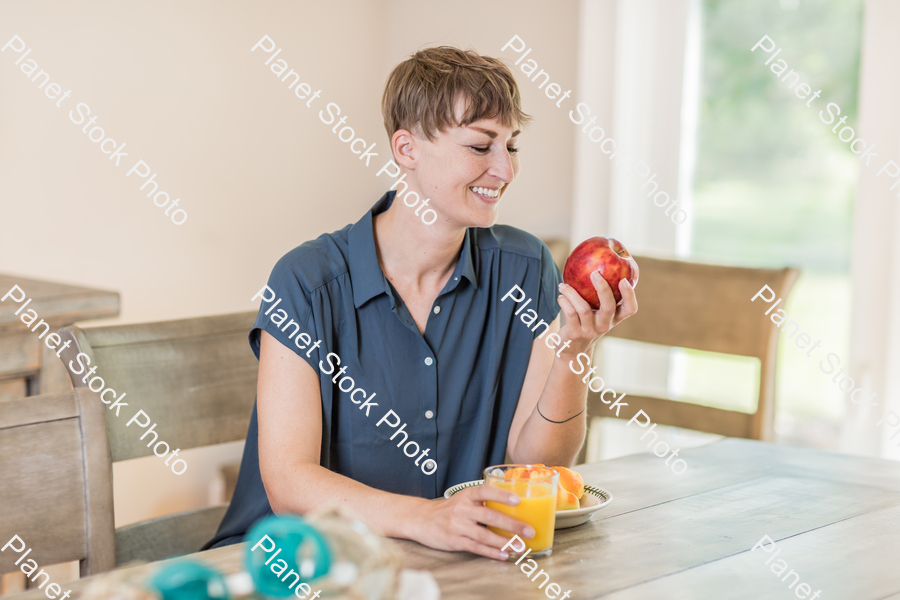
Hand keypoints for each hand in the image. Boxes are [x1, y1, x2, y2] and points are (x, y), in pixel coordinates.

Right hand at [408, 486, 533, 560]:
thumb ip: (482, 501)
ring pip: (484, 535)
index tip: (518, 500)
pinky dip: (492, 552)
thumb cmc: (449, 509)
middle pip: (489, 516)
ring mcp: (457, 526)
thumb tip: (513, 506)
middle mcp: (462, 509)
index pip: (485, 491)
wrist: (422, 519)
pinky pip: (476, 547)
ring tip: (520, 547)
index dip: (501, 495)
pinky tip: (504, 554)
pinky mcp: (454, 541)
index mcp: (466, 495)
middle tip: (529, 531)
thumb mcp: (463, 498)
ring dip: (505, 542)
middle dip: (512, 524)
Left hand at [557, 274, 637, 353]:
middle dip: (603, 288)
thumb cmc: (586, 324)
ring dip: (572, 293)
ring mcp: (590, 331)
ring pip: (583, 309)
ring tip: (563, 285)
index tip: (624, 280)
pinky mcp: (575, 334)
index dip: (630, 295)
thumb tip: (595, 264)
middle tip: (595, 273)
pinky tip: (560, 296)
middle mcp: (604, 325)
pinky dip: (564, 301)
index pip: (630, 309)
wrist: (572, 350)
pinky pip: (569, 313)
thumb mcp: (596, 313)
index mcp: (614, 318)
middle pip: (609, 307)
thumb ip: (599, 296)